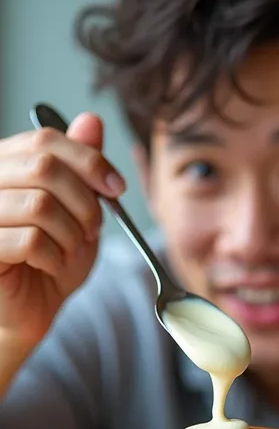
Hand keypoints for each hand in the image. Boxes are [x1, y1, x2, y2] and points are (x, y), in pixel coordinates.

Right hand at [0, 114, 124, 353]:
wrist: (30, 309)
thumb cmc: (51, 258)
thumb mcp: (78, 210)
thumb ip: (82, 168)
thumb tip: (90, 120)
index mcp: (8, 164)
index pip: (46, 139)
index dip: (89, 161)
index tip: (116, 188)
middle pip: (44, 167)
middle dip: (84, 202)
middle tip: (92, 228)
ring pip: (40, 205)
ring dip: (71, 233)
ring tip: (71, 249)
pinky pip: (29, 240)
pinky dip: (54, 256)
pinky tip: (52, 264)